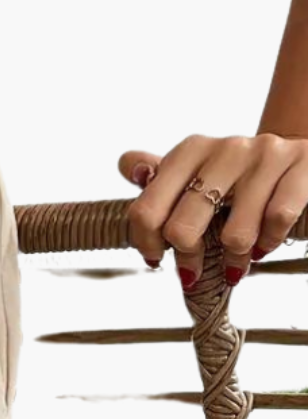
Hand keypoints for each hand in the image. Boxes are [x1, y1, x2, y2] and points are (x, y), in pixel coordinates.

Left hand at [118, 133, 307, 289]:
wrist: (300, 159)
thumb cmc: (239, 178)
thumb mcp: (196, 173)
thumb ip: (159, 176)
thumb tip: (128, 165)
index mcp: (190, 151)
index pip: (146, 210)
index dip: (147, 244)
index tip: (156, 258)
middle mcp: (226, 148)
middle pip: (181, 228)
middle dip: (187, 259)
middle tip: (195, 270)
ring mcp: (266, 155)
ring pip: (234, 234)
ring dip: (234, 258)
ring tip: (237, 260)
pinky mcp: (303, 165)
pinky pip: (277, 221)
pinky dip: (268, 243)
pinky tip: (264, 244)